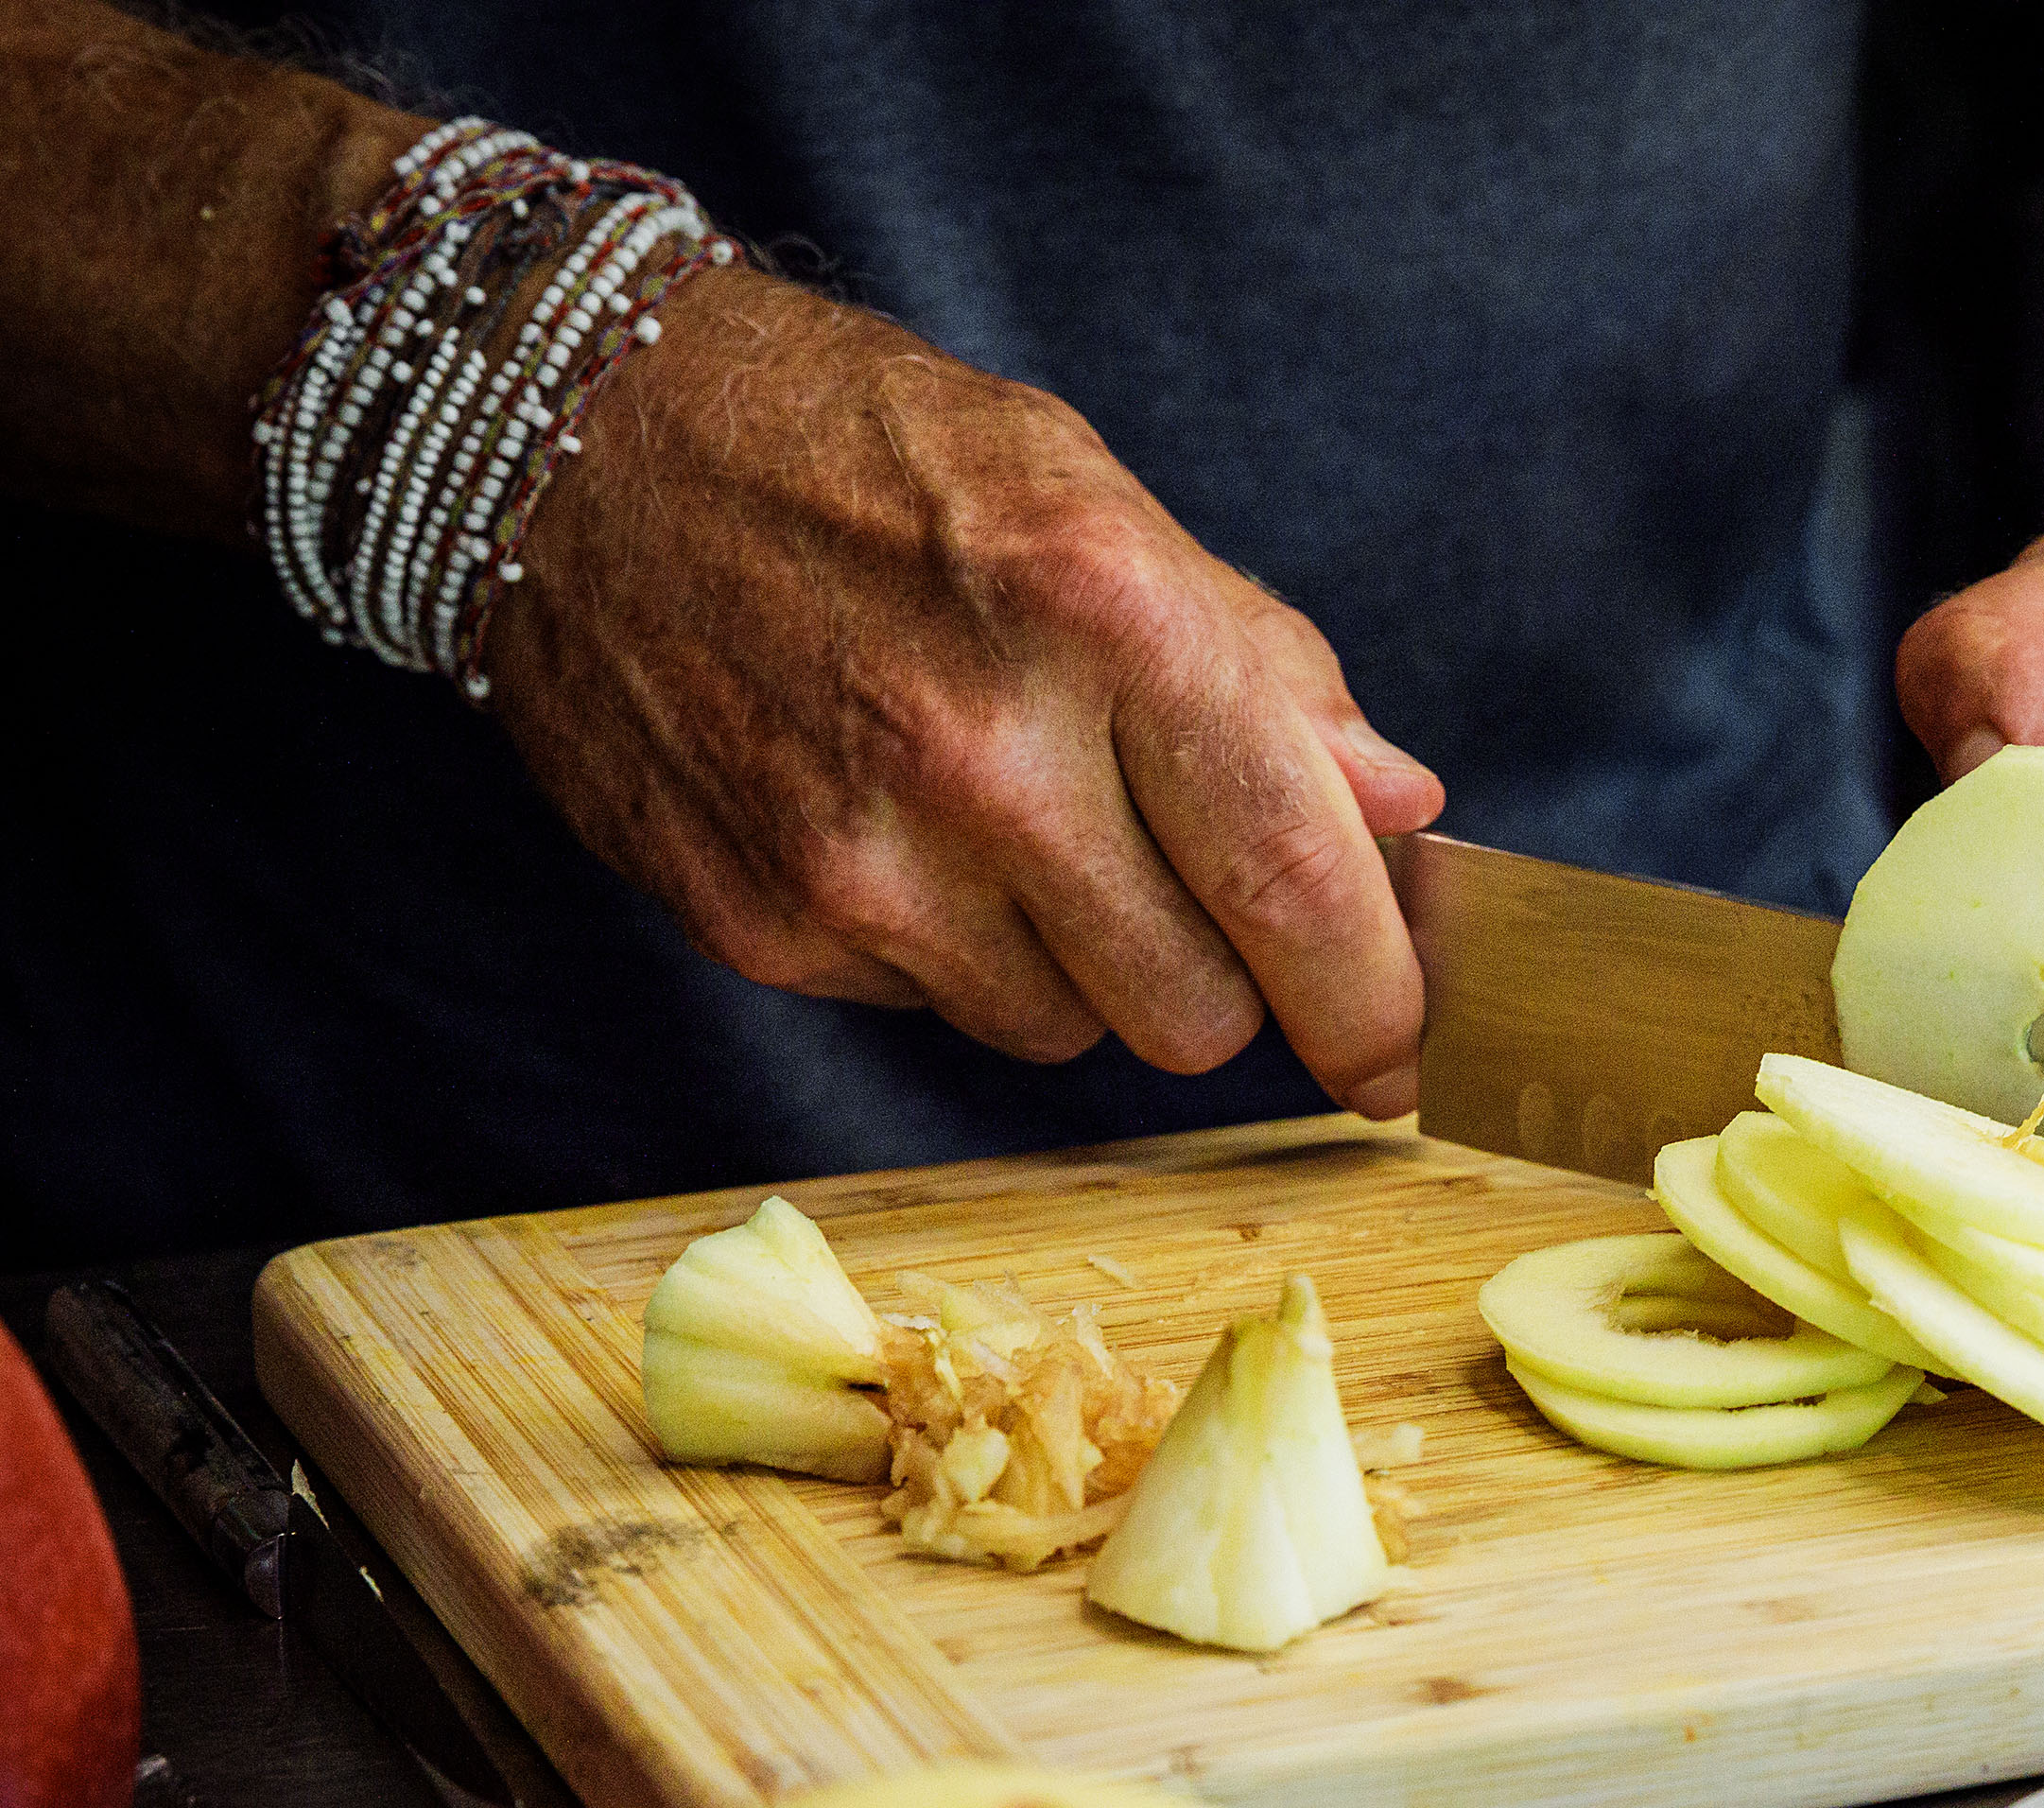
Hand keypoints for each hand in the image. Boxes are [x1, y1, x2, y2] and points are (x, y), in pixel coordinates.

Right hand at [484, 270, 1441, 1116]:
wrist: (573, 445)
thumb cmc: (864, 458)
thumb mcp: (1096, 500)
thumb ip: (1262, 669)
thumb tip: (1399, 810)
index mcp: (1104, 612)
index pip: (1296, 879)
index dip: (1373, 1000)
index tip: (1402, 1056)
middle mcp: (986, 754)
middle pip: (1197, 1011)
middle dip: (1221, 976)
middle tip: (1178, 882)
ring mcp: (863, 858)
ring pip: (1070, 1033)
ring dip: (1080, 965)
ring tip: (1010, 818)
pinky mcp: (767, 925)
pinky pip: (938, 1012)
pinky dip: (954, 953)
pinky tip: (899, 826)